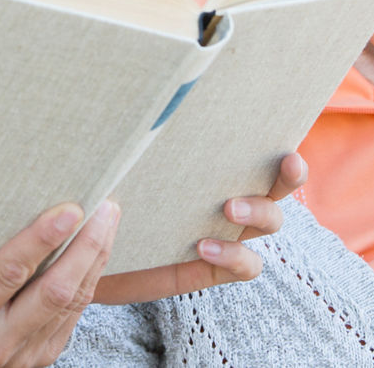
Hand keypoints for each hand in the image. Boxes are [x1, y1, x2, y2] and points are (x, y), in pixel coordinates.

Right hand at [0, 201, 119, 366]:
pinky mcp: (42, 355)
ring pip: (73, 301)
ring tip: (106, 217)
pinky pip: (77, 311)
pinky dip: (91, 274)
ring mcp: (21, 355)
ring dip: (95, 256)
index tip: (69, 210)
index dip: (41, 240)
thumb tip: (24, 190)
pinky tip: (98, 246)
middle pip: (54, 293)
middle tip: (102, 207)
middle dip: (85, 247)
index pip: (9, 274)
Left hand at [92, 152, 306, 303]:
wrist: (84, 251)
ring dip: (259, 212)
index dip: (278, 138)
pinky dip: (234, 256)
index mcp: (210, 167)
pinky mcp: (209, 268)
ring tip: (228, 208)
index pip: (256, 148)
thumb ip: (133, 142)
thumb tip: (138, 104)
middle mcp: (227, 197)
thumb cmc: (103, 197)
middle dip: (289, 174)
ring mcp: (224, 233)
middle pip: (278, 184)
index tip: (286, 133)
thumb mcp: (117, 165)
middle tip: (283, 164)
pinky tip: (203, 247)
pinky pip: (246, 265)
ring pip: (269, 222)